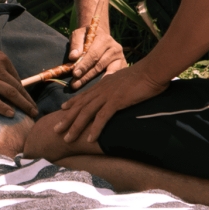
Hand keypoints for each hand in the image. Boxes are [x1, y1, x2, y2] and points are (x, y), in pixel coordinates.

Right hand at [0, 31, 38, 118]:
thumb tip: (2, 69)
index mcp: (1, 59)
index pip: (16, 78)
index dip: (24, 90)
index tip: (28, 99)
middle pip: (17, 87)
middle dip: (27, 100)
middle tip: (35, 111)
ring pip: (10, 93)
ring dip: (22, 105)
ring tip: (30, 114)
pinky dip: (3, 107)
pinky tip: (10, 114)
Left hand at [43, 61, 167, 144]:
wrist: (153, 70)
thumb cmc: (144, 76)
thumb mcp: (126, 80)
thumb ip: (118, 87)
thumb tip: (118, 92)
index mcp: (104, 84)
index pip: (84, 95)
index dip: (72, 103)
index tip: (62, 110)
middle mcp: (102, 89)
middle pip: (80, 106)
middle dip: (66, 118)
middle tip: (55, 129)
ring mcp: (108, 95)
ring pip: (86, 113)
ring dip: (75, 127)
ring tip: (67, 139)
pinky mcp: (116, 101)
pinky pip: (102, 117)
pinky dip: (95, 129)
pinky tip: (89, 139)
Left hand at [67, 23, 127, 87]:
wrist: (101, 35)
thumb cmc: (88, 36)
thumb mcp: (79, 34)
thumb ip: (76, 43)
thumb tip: (73, 57)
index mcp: (105, 39)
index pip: (93, 54)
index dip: (84, 65)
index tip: (74, 73)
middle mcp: (115, 48)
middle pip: (100, 65)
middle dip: (86, 76)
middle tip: (75, 84)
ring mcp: (121, 58)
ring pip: (108, 73)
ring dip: (95, 82)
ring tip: (85, 88)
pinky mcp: (123, 65)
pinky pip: (116, 76)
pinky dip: (107, 82)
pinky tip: (98, 88)